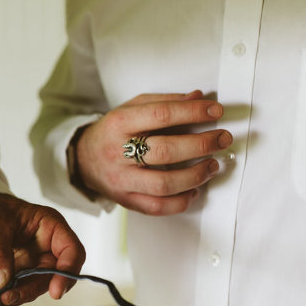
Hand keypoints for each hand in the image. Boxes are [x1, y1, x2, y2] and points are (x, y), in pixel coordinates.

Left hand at [0, 193, 85, 305]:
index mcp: (49, 227)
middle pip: (53, 276)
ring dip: (18, 297)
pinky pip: (18, 291)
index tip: (55, 292)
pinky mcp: (17, 274)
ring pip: (35, 287)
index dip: (68, 272)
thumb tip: (1, 282)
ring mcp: (32, 262)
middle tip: (9, 297)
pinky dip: (6, 298)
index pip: (71, 251)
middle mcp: (45, 247)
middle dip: (32, 290)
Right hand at [75, 91, 231, 214]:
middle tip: (222, 138)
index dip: (192, 112)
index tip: (216, 110)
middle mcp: (118, 153)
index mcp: (119, 124)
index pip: (160, 115)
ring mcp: (122, 179)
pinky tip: (194, 190)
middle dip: (201, 144)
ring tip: (213, 165)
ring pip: (164, 184)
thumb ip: (164, 101)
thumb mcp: (131, 108)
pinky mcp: (126, 199)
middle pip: (165, 152)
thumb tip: (199, 98)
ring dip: (196, 175)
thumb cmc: (113, 132)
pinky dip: (181, 201)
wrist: (83, 159)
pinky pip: (157, 207)